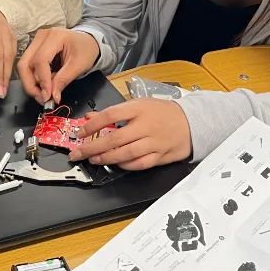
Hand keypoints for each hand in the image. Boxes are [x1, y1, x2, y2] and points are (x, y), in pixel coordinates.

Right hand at [17, 28, 99, 104]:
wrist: (88, 41)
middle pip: (25, 63)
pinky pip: (28, 66)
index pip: (40, 60)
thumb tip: (52, 97)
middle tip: (41, 99)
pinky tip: (45, 84)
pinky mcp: (34, 48)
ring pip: (24, 66)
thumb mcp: (79, 66)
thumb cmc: (86, 50)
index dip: (42, 81)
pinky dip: (34, 78)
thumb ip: (63, 80)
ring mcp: (36, 41)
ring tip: (45, 93)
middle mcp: (41, 36)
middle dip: (30, 84)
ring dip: (31, 83)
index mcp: (55, 36)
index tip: (47, 97)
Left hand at [68, 99, 191, 170]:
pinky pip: (139, 164)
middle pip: (115, 138)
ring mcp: (153, 142)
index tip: (80, 132)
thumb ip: (114, 112)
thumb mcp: (138, 105)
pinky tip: (115, 164)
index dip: (92, 125)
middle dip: (92, 147)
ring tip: (93, 159)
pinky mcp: (160, 156)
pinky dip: (125, 166)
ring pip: (125, 154)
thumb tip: (90, 118)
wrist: (191, 122)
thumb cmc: (162, 112)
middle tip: (78, 153)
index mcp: (139, 108)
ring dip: (106, 158)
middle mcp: (145, 126)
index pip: (110, 115)